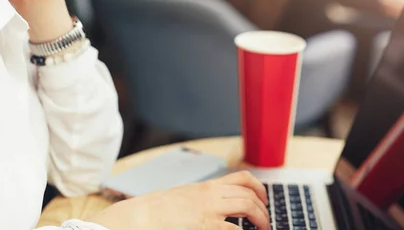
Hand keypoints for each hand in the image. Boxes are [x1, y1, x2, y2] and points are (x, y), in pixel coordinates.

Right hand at [92, 171, 270, 229]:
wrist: (137, 218)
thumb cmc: (156, 211)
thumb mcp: (182, 197)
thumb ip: (201, 199)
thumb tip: (216, 207)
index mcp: (205, 187)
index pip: (241, 179)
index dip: (259, 188)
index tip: (264, 199)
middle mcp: (210, 195)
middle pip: (249, 194)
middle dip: (263, 209)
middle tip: (266, 221)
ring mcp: (209, 212)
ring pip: (247, 207)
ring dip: (260, 220)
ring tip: (263, 229)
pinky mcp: (205, 228)